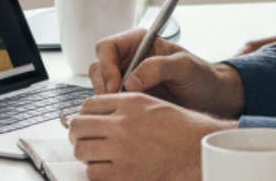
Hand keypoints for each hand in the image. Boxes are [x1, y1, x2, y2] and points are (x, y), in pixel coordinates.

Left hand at [67, 93, 232, 180]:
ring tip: (97, 156)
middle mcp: (123, 123)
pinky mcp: (124, 174)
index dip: (84, 115)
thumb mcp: (150, 105)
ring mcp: (122, 149)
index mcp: (130, 103)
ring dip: (86, 154)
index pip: (87, 105)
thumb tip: (94, 114)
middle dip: (78, 135)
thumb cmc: (179, 129)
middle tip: (84, 141)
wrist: (197, 151)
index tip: (87, 124)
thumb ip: (122, 105)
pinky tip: (108, 170)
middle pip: (78, 126)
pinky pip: (92, 173)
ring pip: (81, 150)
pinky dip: (96, 172)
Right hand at [90, 30, 244, 117]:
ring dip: (106, 100)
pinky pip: (110, 104)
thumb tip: (131, 81)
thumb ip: (158, 67)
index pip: (107, 47)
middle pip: (98, 67)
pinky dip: (112, 111)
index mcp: (139, 43)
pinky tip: (127, 118)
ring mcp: (127, 80)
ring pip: (100, 87)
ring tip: (125, 111)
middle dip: (103, 85)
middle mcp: (129, 60)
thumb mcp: (184, 67)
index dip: (106, 65)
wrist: (211, 99)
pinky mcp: (129, 100)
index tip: (116, 85)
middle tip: (117, 102)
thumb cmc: (201, 76)